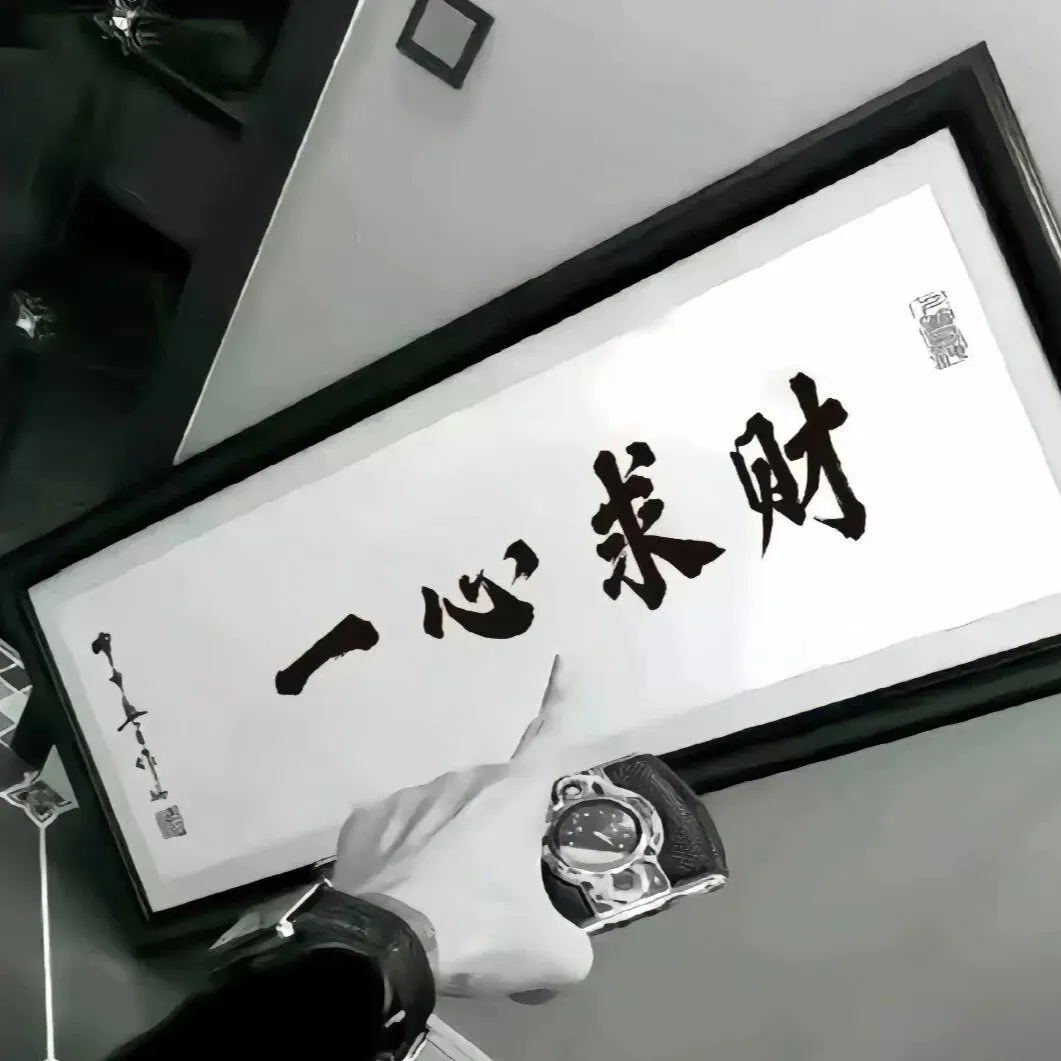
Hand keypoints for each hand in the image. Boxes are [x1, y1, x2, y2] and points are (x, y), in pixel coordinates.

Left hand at [331, 656, 593, 998]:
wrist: (384, 951)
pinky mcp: (364, 819)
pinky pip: (397, 831)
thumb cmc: (479, 933)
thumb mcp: (551, 953)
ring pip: (445, 813)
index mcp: (513, 794)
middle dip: (502, 830)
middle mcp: (463, 780)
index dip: (562, 698)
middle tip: (498, 889)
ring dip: (453, 844)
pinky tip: (402, 895)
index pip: (551, 735)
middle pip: (496, 797)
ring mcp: (409, 795)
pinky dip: (405, 856)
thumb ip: (572, 942)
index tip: (564, 660)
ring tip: (444, 904)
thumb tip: (567, 952)